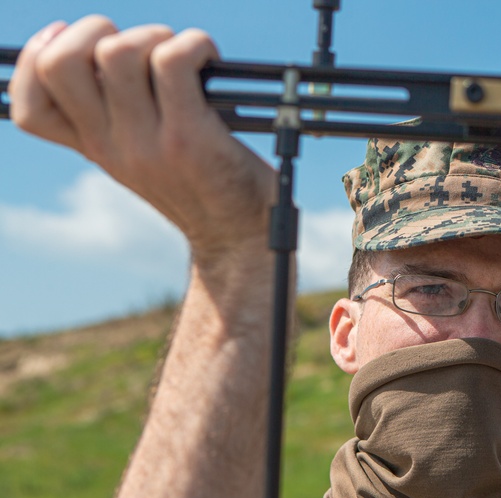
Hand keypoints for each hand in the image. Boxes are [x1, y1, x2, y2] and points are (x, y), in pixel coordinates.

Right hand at [10, 17, 275, 261]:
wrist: (243, 237)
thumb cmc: (206, 186)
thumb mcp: (148, 160)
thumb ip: (122, 121)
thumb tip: (114, 50)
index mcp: (96, 150)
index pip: (30, 109)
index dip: (34, 61)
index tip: (68, 41)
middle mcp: (111, 148)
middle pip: (61, 63)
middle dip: (95, 30)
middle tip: (140, 46)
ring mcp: (146, 144)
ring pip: (119, 53)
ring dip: (155, 35)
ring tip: (185, 54)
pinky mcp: (189, 138)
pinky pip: (174, 60)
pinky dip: (194, 45)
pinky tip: (211, 60)